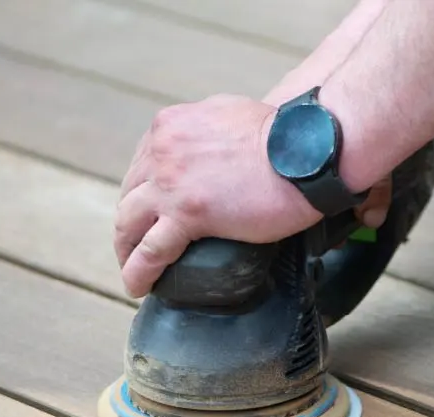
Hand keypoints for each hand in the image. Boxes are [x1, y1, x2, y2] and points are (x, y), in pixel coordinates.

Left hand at [114, 94, 388, 297]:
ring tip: (133, 270)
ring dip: (126, 250)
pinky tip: (138, 287)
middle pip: (130, 193)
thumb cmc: (286, 135)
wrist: (307, 150)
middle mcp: (162, 150)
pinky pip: (150, 251)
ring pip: (129, 223)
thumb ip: (209, 128)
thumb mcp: (232, 113)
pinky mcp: (187, 214)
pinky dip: (138, 272)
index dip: (143, 190)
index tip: (150, 209)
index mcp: (171, 125)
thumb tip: (214, 145)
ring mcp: (170, 183)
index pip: (142, 163)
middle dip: (131, 221)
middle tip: (137, 244)